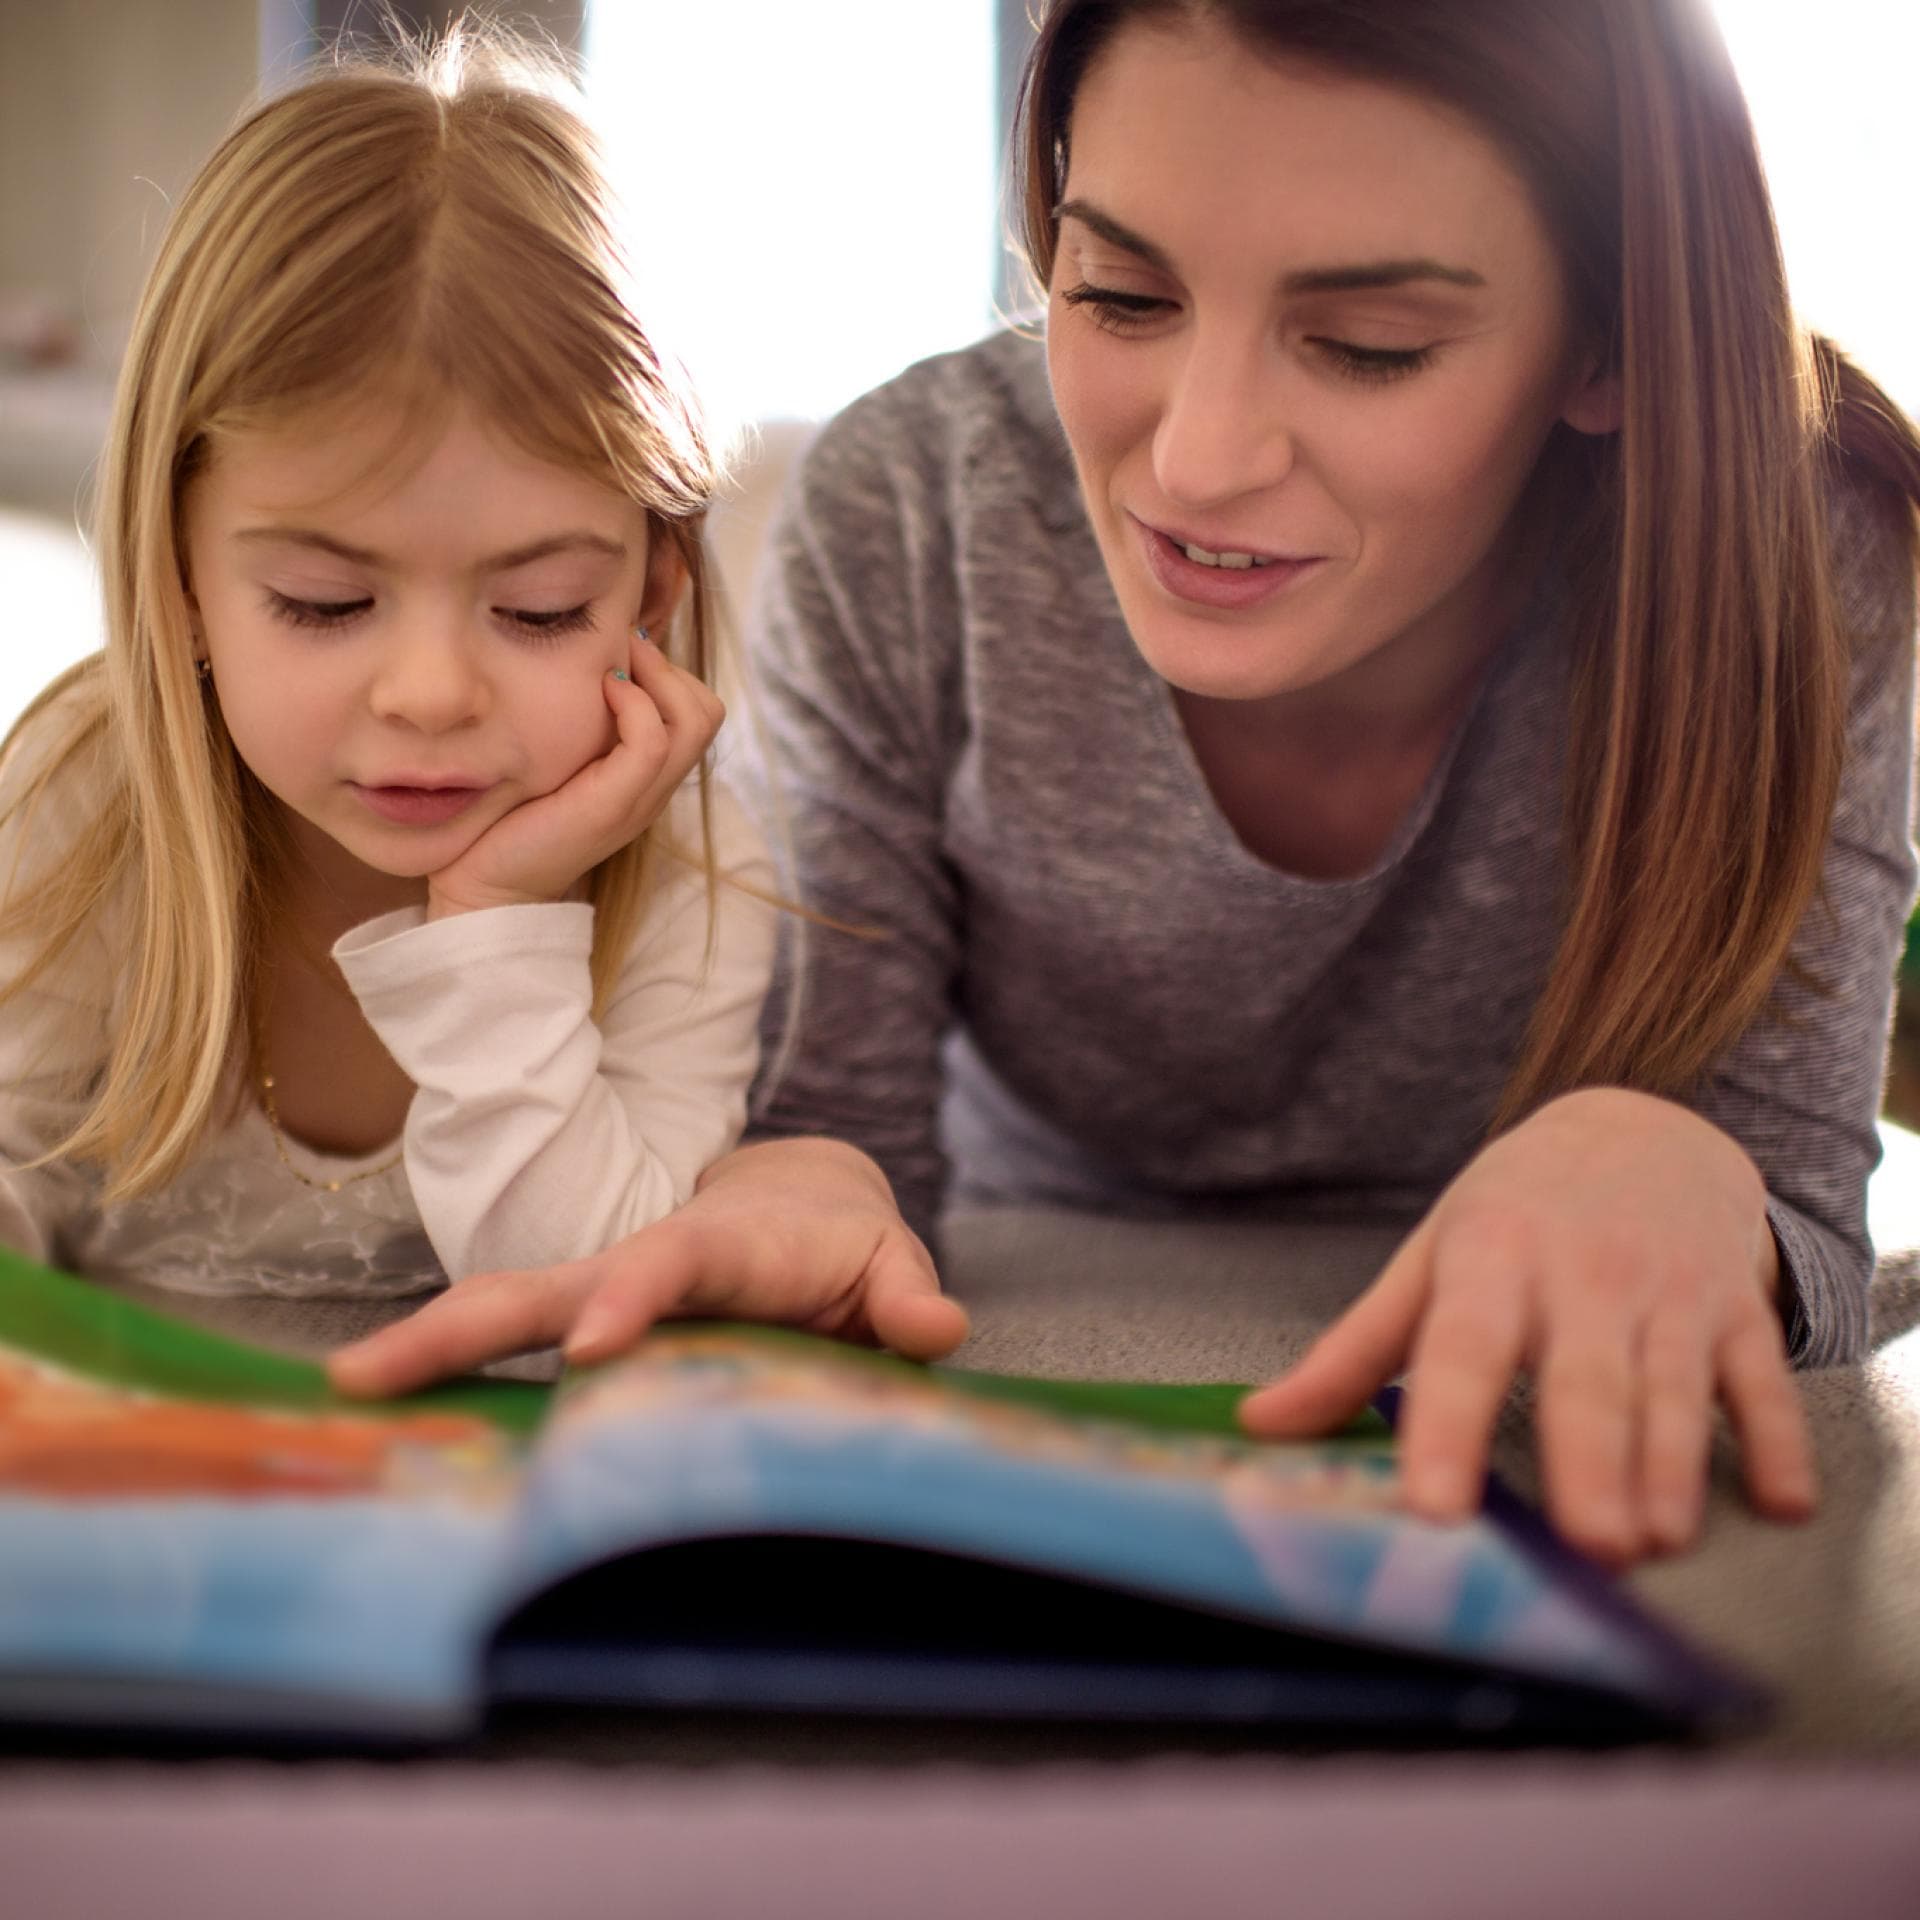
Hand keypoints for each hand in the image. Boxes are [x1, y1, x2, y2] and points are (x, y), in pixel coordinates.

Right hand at [327, 1137, 971, 1395]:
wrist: (802, 1206)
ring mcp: (605, 1294)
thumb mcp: (888, 1261)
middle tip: (366, 1373)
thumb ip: (905, 1295)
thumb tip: (937, 1330)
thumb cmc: (846, 1246)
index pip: (671, 1264)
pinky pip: (513, 1349)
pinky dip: (452, 1375)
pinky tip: (389, 1420)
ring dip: (429, 1350)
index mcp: (726, 1246)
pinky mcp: (589, 1324)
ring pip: (507, 1313)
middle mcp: (646, 1264)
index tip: (588, 1350)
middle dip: (464, 1325)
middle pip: (547, 1284)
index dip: (631, 1299)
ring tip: (342, 1389)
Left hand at [425, 632, 722, 918]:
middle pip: (708, 712)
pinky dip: (635, 702)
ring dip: (656, 675)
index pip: (698, 711)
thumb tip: (588, 663)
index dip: (669, 671)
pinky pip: (653, 742)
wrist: (487, 888)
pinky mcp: (613, 806)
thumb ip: (579, 727)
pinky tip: (602, 689)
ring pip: (694, 721)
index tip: (619, 654)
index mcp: (647, 780)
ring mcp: (640, 799)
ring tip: (611, 668)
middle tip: (620, 653)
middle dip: (670, 667)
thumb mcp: (554, 762)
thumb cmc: (508, 821)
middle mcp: (654, 790)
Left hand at [1238, 1089, 1815, 1565]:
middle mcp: (1581, 1276)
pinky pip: (1761, 1379)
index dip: (1447, 1428)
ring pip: (1672, 1388)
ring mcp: (1667, 1291)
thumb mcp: (1430, 1261)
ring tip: (1655, 1540)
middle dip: (1591, 1463)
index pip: (1462, 1351)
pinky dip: (1777, 1441)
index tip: (1435, 1507)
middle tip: (1590, 1547)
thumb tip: (1262, 1425)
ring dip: (1670, 1468)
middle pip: (1585, 1381)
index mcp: (1491, 1263)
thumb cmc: (1516, 1212)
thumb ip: (1353, 1351)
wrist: (1642, 1128)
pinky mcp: (1735, 1309)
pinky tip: (1781, 1501)